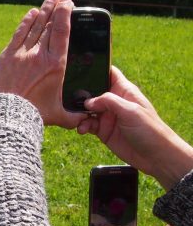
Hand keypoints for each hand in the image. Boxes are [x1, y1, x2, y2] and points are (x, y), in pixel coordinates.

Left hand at [0, 0, 82, 127]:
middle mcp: (39, 55)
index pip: (62, 32)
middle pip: (49, 25)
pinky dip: (26, 22)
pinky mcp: (7, 56)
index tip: (68, 3)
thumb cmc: (33, 115)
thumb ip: (76, 116)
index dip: (65, 14)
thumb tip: (89, 117)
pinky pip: (18, 34)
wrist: (4, 113)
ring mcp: (22, 53)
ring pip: (35, 26)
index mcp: (55, 64)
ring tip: (49, 0)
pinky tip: (31, 13)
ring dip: (43, 11)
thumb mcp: (60, 116)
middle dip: (55, 9)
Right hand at [76, 67, 192, 189]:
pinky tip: (82, 129)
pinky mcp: (103, 130)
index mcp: (124, 91)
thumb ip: (108, 101)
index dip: (95, 69)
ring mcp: (108, 116)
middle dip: (80, 94)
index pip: (108, 73)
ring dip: (79, 113)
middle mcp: (114, 102)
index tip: (79, 69)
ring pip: (86, 109)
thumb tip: (88, 101)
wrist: (155, 156)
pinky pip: (87, 124)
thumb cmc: (150, 130)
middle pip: (92, 91)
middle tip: (70, 99)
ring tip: (78, 119)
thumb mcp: (130, 110)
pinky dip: (82, 126)